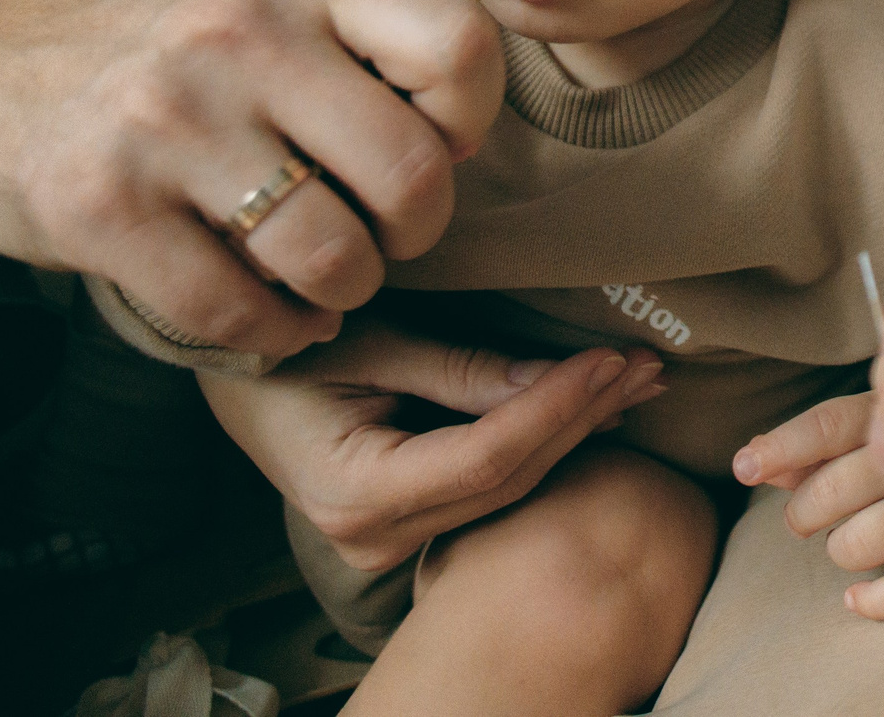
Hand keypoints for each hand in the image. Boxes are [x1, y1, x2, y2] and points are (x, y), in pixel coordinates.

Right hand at [0, 0, 501, 360]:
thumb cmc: (148, 41)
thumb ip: (363, 32)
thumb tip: (473, 115)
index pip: (459, 49)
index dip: (470, 118)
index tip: (435, 142)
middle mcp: (236, 37)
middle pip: (410, 175)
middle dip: (415, 232)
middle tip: (384, 236)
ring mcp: (164, 121)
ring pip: (332, 257)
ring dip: (344, 291)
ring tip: (324, 276)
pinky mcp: (102, 208)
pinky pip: (238, 312)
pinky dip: (272, 333)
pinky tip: (268, 314)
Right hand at [200, 318, 665, 572]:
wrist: (235, 378)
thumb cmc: (289, 345)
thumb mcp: (369, 341)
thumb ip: (459, 369)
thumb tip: (557, 380)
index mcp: (354, 494)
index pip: (488, 456)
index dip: (557, 407)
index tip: (613, 359)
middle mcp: (374, 538)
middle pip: (508, 479)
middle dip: (584, 418)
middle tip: (648, 365)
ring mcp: (390, 542)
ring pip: (509, 489)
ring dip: (577, 430)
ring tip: (638, 380)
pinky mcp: (408, 527)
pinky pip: (492, 489)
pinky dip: (545, 442)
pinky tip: (594, 408)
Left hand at [733, 392, 883, 618]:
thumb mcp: (876, 419)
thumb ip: (816, 441)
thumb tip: (755, 462)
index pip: (826, 426)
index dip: (779, 449)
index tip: (744, 467)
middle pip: (830, 493)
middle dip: (804, 512)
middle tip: (810, 514)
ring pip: (857, 544)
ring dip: (839, 549)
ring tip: (853, 538)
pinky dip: (873, 601)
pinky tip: (858, 594)